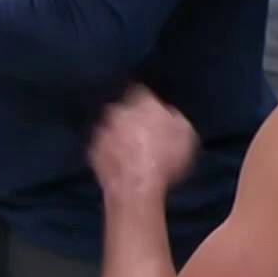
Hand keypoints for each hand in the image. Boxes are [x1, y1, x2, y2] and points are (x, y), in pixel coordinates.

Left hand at [89, 85, 198, 199]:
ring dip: (119, 133)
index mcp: (142, 102)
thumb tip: (166, 114)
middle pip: (124, 108)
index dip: (148, 101)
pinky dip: (109, 149)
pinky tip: (120, 161)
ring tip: (132, 150)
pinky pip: (102, 145)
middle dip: (131, 117)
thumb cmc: (166, 158)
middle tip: (144, 133)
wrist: (135, 185)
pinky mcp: (92, 149)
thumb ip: (173, 117)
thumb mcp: (185, 133)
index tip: (153, 111)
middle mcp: (118, 109)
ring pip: (111, 126)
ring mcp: (102, 129)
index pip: (142, 92)